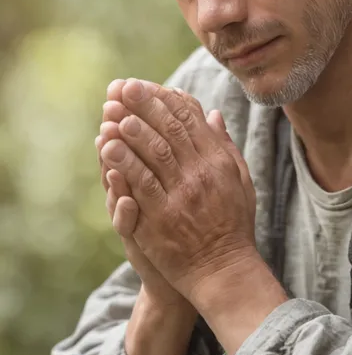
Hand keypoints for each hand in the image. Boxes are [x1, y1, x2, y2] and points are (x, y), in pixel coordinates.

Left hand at [100, 79, 256, 303]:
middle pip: (169, 130)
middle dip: (144, 105)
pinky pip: (140, 185)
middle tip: (122, 87)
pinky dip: (124, 163)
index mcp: (218, 161)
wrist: (224, 270)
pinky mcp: (161, 218)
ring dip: (131, 130)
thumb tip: (213, 114)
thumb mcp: (240, 179)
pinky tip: (108, 147)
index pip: (190, 120)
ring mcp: (181, 196)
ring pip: (154, 153)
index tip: (144, 85)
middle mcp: (201, 173)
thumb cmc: (233, 223)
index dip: (165, 99)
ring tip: (112, 112)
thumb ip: (224, 145)